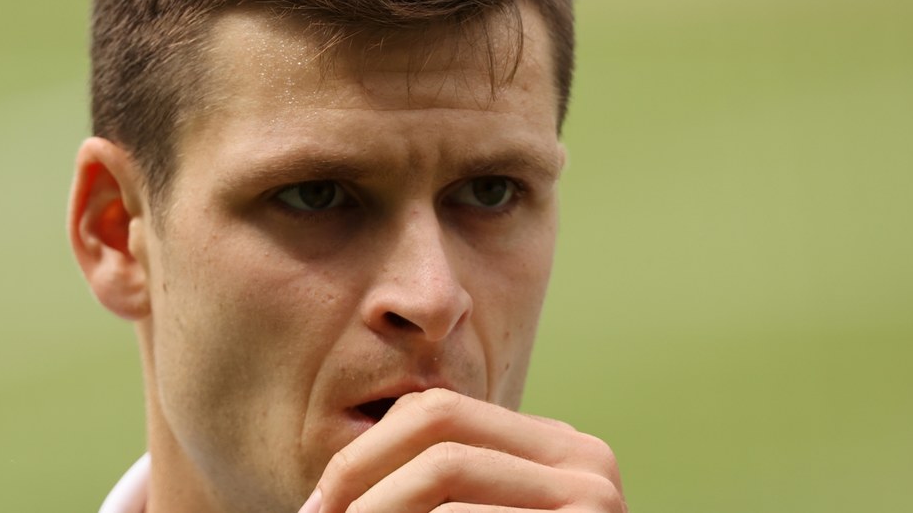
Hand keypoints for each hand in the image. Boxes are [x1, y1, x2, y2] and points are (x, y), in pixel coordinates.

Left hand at [299, 388, 624, 511]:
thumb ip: (443, 497)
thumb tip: (332, 491)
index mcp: (557, 448)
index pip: (436, 410)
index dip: (365, 450)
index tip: (320, 504)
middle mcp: (584, 461)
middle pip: (436, 422)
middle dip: (359, 467)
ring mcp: (591, 499)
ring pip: (442, 471)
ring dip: (374, 509)